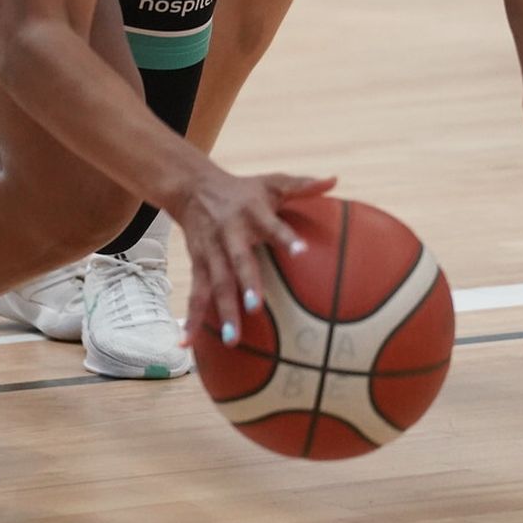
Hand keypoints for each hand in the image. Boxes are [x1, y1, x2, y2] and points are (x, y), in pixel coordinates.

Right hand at [173, 168, 335, 349]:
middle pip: (237, 261)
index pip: (272, 225)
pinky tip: (187, 342)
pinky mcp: (198, 264)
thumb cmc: (243, 190)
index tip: (302, 252)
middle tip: (257, 308)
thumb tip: (335, 180)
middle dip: (245, 284)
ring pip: (215, 283)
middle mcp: (229, 233)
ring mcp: (211, 251)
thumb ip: (302, 186)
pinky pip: (196, 293)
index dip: (286, 238)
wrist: (193, 187)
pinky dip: (191, 319)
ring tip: (231, 340)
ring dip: (222, 311)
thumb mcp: (272, 182)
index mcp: (252, 213)